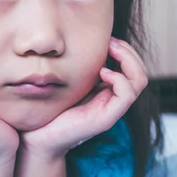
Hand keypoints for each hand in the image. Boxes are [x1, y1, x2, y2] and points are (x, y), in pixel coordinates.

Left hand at [19, 37, 147, 158]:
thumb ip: (79, 67)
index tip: (108, 39)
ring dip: (128, 61)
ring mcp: (112, 110)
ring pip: (139, 81)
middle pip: (140, 72)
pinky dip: (119, 79)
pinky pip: (126, 95)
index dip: (125, 49)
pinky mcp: (106, 119)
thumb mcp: (67, 81)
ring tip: (110, 51)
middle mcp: (113, 100)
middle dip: (129, 52)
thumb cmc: (48, 107)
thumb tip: (82, 42)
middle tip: (111, 42)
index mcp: (106, 90)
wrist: (36, 137)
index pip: (133, 68)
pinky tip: (101, 72)